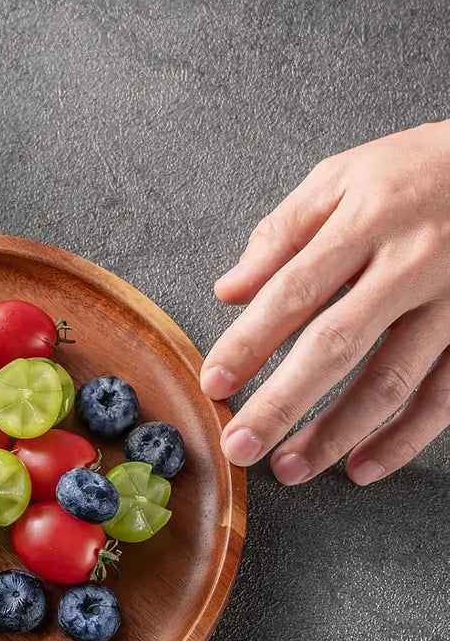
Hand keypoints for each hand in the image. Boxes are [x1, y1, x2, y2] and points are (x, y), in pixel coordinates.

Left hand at [202, 121, 449, 485]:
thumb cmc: (414, 172)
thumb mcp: (340, 178)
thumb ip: (281, 234)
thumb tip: (229, 291)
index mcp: (366, 220)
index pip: (294, 290)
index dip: (250, 341)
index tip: (214, 382)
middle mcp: (412, 263)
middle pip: (337, 345)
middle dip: (282, 403)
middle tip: (240, 445)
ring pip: (391, 381)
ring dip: (337, 433)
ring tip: (290, 468)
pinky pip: (444, 396)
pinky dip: (404, 439)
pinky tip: (362, 466)